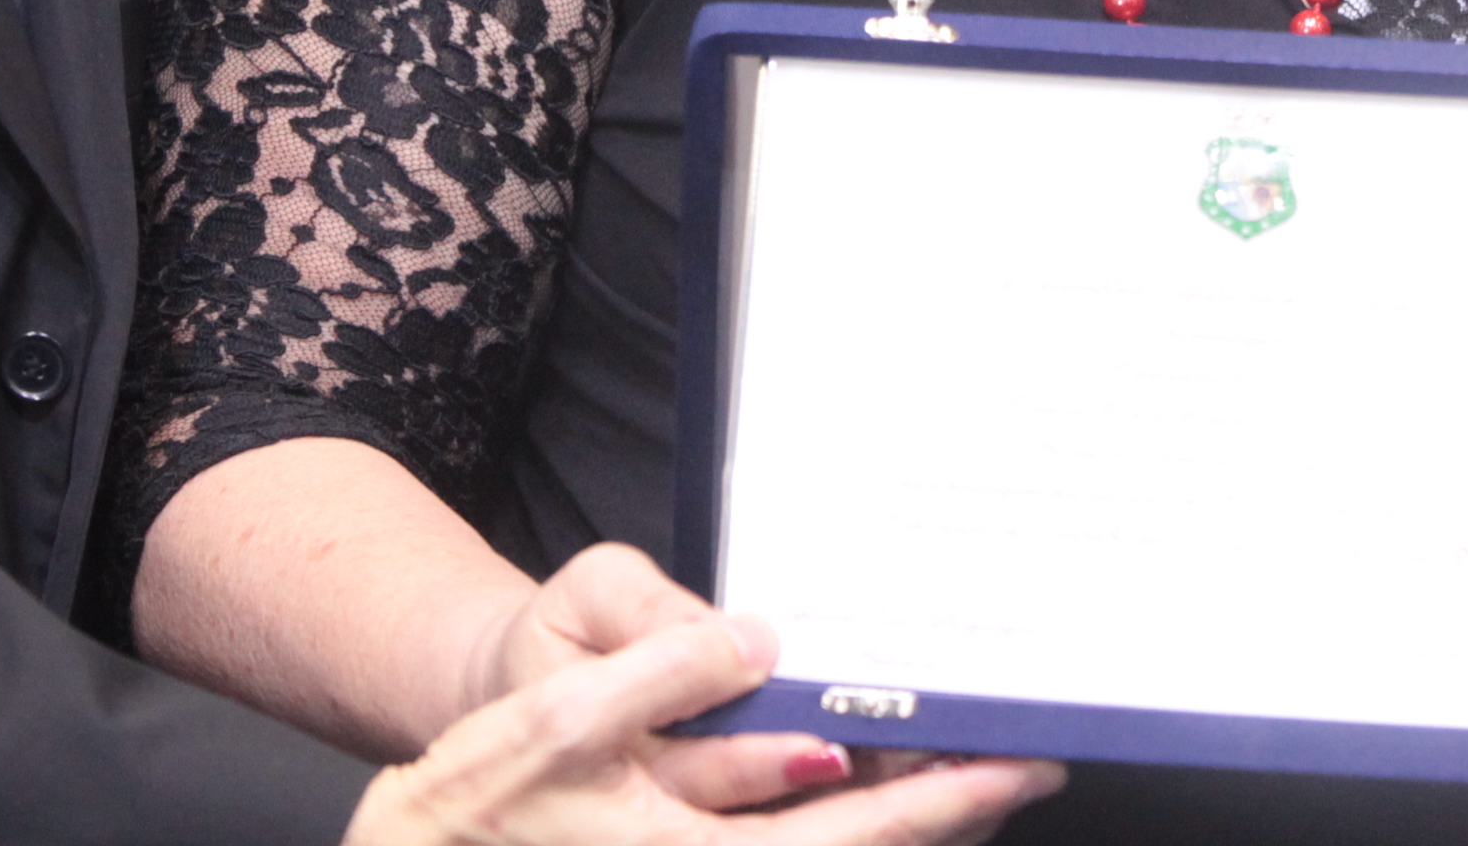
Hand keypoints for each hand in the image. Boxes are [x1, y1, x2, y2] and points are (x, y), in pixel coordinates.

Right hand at [457, 542, 1050, 823]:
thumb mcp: (559, 706)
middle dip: (951, 810)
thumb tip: (756, 642)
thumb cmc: (487, 779)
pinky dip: (858, 819)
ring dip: (914, 818)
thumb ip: (662, 670)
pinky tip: (886, 779)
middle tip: (1027, 764)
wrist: (440, 841)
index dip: (936, 799)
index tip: (1007, 766)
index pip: (846, 832)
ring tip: (980, 763)